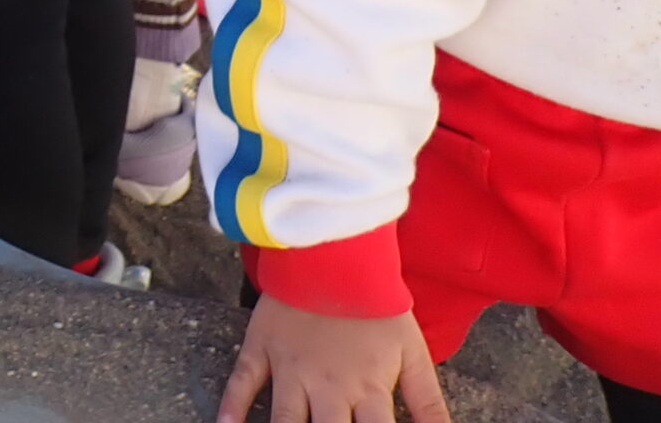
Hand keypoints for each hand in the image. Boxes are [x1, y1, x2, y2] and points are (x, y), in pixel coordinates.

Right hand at [220, 298, 450, 422]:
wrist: (335, 253)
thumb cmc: (378, 307)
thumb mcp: (413, 355)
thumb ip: (429, 405)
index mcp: (367, 392)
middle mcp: (326, 388)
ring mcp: (289, 369)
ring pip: (282, 420)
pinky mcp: (260, 347)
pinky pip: (241, 381)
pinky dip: (231, 406)